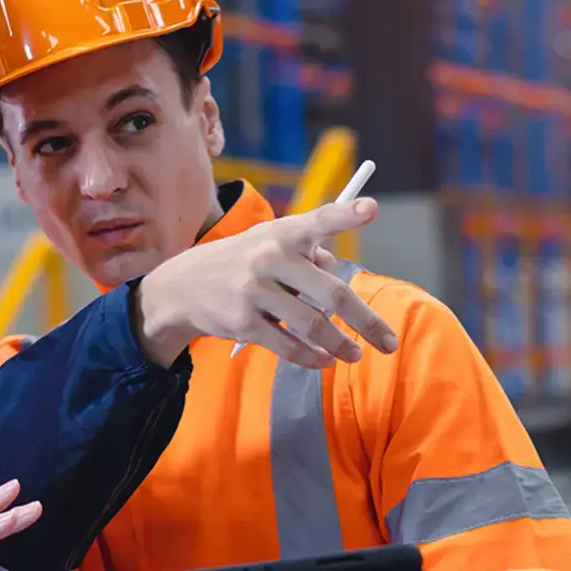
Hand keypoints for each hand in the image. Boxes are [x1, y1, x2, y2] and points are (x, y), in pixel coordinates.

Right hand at [135, 198, 397, 368]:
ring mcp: (253, 290)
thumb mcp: (269, 243)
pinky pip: (288, 345)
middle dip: (365, 321)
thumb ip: (308, 252)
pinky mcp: (242, 321)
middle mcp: (269, 257)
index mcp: (282, 233)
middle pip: (331, 292)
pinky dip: (311, 357)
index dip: (346, 214)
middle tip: (389, 341)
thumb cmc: (242, 261)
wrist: (182, 286)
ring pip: (312, 325)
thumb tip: (339, 272)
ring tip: (355, 355)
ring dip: (340, 345)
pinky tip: (325, 362)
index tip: (371, 208)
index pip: (319, 220)